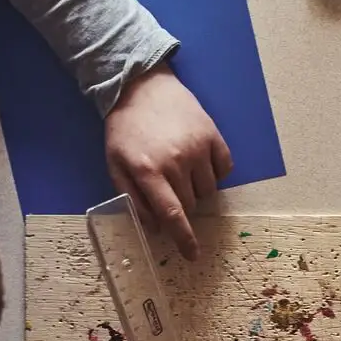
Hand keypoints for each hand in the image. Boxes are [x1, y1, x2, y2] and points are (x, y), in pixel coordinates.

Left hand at [103, 65, 231, 259]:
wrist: (143, 86)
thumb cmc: (126, 129)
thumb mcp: (115, 164)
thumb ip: (131, 197)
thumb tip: (153, 226)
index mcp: (148, 170)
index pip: (172, 213)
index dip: (183, 238)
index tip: (193, 254)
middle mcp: (176, 161)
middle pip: (191, 204)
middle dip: (182, 205)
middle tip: (169, 187)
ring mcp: (199, 147)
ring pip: (209, 190)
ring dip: (198, 189)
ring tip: (182, 170)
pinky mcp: (214, 136)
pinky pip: (224, 169)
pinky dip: (215, 173)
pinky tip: (199, 161)